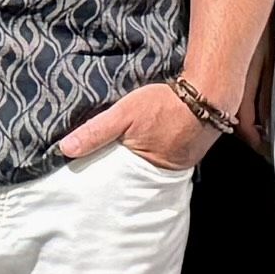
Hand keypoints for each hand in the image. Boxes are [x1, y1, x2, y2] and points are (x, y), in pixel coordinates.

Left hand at [56, 77, 217, 174]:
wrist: (209, 93)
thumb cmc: (165, 103)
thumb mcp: (124, 113)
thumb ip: (96, 132)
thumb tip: (65, 149)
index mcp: (144, 169)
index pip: (117, 181)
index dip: (104, 179)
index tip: (88, 180)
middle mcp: (163, 173)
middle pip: (134, 178)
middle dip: (121, 175)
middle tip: (103, 173)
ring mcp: (179, 165)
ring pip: (150, 169)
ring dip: (139, 164)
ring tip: (124, 159)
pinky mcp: (189, 155)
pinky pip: (166, 159)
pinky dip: (156, 154)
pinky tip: (149, 145)